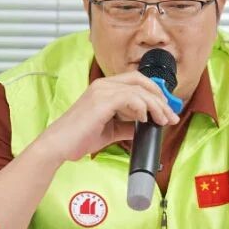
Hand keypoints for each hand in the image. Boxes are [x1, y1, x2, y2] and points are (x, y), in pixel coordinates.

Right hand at [36, 71, 179, 164]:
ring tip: (163, 120)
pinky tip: (144, 118)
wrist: (57, 147)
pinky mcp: (101, 100)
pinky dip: (142, 107)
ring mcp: (102, 90)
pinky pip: (130, 97)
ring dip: (156, 105)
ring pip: (139, 90)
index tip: (167, 109)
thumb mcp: (110, 130)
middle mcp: (104, 85)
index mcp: (105, 88)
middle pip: (142, 82)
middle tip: (171, 115)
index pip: (137, 81)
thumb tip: (146, 127)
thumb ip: (127, 126)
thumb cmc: (78, 139)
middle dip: (160, 98)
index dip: (155, 93)